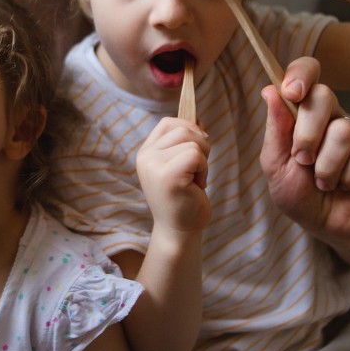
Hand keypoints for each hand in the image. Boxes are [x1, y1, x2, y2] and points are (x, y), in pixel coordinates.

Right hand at [136, 116, 209, 234]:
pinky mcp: (168, 175)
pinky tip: (196, 186)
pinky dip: (204, 169)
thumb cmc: (184, 198)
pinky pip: (196, 155)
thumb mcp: (181, 164)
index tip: (196, 153)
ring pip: (192, 141)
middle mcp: (145, 156)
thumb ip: (186, 142)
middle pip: (184, 129)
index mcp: (145, 152)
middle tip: (196, 171)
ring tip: (194, 180)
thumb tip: (199, 119)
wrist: (179, 230)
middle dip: (201, 146)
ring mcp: (154, 165)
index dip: (189, 130)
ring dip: (203, 160)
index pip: (169, 122)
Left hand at [260, 81, 349, 246]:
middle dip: (306, 134)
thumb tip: (269, 90)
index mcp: (306, 112)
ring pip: (343, 130)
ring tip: (325, 182)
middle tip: (302, 160)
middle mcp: (334, 114)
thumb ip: (275, 130)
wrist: (329, 227)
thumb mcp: (276, 167)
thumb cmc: (301, 196)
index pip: (307, 72)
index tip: (291, 92)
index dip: (301, 73)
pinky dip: (349, 176)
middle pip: (323, 96)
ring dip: (327, 166)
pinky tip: (348, 185)